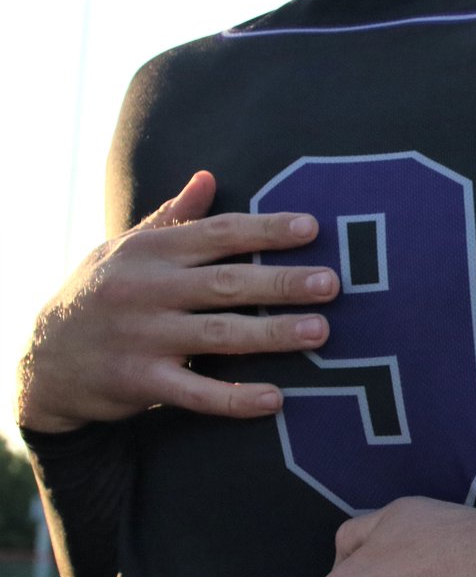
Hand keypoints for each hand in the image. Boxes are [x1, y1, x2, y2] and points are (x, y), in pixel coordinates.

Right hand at [16, 170, 339, 432]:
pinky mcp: (139, 382)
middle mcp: (147, 290)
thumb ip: (172, 218)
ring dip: (273, 334)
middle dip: (282, 282)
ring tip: (320, 332)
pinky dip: (235, 398)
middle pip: (227, 283)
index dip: (265, 230)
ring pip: (219, 335)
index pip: (218, 234)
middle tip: (332, 283)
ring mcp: (143, 337)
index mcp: (151, 252)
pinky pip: (195, 392)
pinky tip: (275, 399)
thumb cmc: (100, 293)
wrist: (42, 359)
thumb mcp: (125, 248)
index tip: (312, 228)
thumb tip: (208, 177)